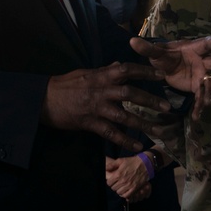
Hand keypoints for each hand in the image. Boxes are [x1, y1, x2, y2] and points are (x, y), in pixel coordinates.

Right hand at [42, 63, 170, 151]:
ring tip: (158, 130)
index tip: (161, 75)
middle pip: (130, 94)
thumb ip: (104, 70)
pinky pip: (111, 133)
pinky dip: (124, 140)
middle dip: (150, 100)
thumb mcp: (85, 73)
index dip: (145, 71)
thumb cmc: (65, 85)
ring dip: (142, 124)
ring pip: (124, 116)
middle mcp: (102, 91)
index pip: (127, 69)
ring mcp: (96, 108)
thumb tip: (119, 65)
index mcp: (101, 76)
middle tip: (167, 107)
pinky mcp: (90, 123)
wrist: (43, 100)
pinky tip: (137, 146)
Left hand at [105, 156, 149, 199]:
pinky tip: (125, 190)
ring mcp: (129, 185)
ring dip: (119, 190)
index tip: (113, 180)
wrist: (145, 164)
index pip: (109, 183)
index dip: (110, 181)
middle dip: (114, 185)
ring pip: (119, 192)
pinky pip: (126, 195)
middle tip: (117, 183)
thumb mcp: (121, 160)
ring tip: (121, 186)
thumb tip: (104, 169)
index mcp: (118, 174)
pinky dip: (124, 194)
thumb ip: (111, 165)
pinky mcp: (134, 188)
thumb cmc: (132, 162)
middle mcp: (123, 181)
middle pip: (113, 188)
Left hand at [130, 36, 210, 119]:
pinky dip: (200, 106)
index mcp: (194, 48)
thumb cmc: (165, 57)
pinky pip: (202, 97)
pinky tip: (196, 116)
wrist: (166, 69)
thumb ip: (147, 49)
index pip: (205, 44)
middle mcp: (203, 61)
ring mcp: (202, 75)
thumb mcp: (156, 54)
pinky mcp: (198, 88)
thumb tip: (132, 41)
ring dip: (210, 92)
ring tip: (206, 102)